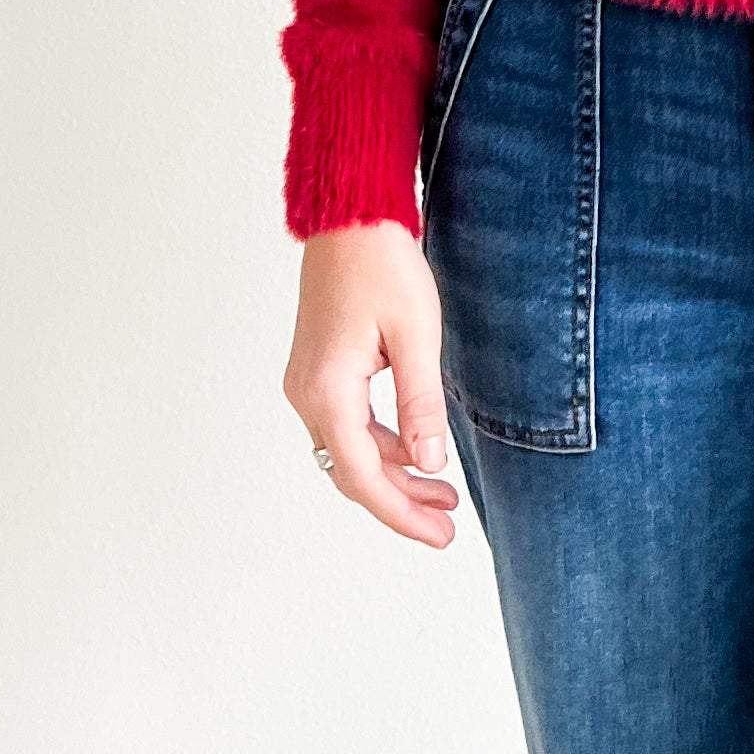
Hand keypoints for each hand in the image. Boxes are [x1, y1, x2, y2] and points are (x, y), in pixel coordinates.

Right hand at [284, 224, 463, 548]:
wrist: (350, 217)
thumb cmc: (382, 265)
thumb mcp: (416, 336)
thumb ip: (421, 404)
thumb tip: (431, 464)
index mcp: (328, 391)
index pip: (363, 476)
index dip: (401, 513)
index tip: (438, 536)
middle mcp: (307, 394)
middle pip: (352, 472)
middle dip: (400, 503)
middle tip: (446, 528)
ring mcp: (308, 383)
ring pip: (350, 451)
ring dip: (394, 476)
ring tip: (443, 495)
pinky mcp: (319, 370)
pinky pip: (348, 425)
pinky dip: (382, 446)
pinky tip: (418, 453)